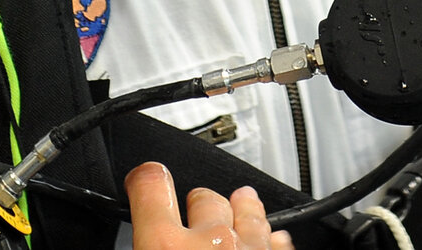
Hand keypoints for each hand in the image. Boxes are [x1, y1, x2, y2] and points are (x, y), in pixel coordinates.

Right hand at [125, 162, 294, 249]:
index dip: (146, 179)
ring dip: (241, 210)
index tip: (146, 179)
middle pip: (204, 197)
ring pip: (248, 212)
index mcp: (165, 246)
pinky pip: (279, 242)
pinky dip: (273, 240)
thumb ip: (144, 245)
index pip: (150, 184)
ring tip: (242, 201)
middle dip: (197, 203)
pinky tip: (273, 238)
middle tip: (191, 216)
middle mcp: (211, 242)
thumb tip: (142, 239)